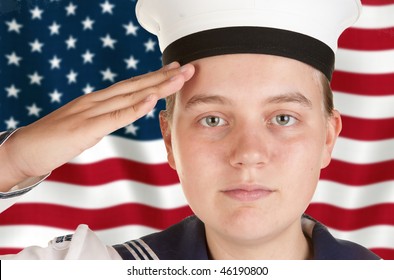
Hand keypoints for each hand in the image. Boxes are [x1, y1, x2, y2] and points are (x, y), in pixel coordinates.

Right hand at [0, 62, 194, 190]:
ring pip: (130, 96)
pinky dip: (135, 107)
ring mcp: (91, 112)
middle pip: (136, 86)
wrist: (23, 150)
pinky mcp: (86, 127)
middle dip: (164, 77)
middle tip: (188, 68)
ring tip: (179, 77)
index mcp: (97, 101)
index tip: (175, 72)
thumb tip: (120, 116)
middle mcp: (96, 101)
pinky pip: (115, 116)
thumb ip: (104, 120)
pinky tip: (151, 98)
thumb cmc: (54, 140)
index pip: (131, 86)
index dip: (155, 78)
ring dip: (157, 86)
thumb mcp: (86, 127)